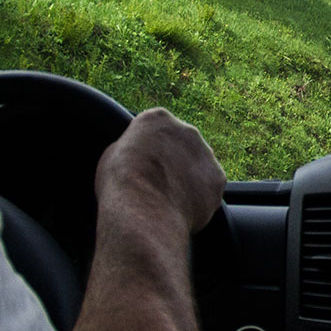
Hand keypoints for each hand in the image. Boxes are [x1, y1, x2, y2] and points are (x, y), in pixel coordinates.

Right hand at [95, 107, 225, 232]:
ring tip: (170, 201)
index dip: (151, 150)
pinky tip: (182, 209)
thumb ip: (131, 148)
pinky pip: (209, 188)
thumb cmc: (120, 185)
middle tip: (159, 184)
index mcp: (157, 119)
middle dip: (173, 162)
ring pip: (198, 166)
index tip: (145, 166)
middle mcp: (187, 130)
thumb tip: (136, 155)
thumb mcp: (112, 155)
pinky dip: (200, 198)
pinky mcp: (218, 178)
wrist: (143, 211)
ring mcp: (206, 153)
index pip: (157, 129)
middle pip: (182, 145)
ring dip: (188, 179)